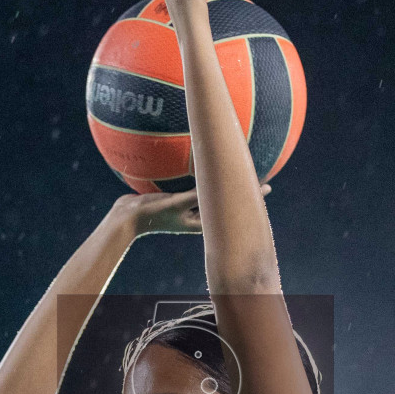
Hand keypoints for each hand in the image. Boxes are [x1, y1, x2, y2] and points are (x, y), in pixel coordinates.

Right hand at [111, 184, 269, 235]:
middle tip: (255, 177)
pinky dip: (200, 181)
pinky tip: (200, 170)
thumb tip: (217, 181)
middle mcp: (196, 218)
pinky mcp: (175, 204)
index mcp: (201, 223)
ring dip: (221, 185)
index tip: (267, 185)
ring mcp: (185, 212)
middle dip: (238, 190)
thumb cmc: (152, 213)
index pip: (230, 208)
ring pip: (210, 196)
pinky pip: (193, 191)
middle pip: (223, 203)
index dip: (249, 196)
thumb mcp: (176, 203)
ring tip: (234, 174)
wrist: (126, 219)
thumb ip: (196, 194)